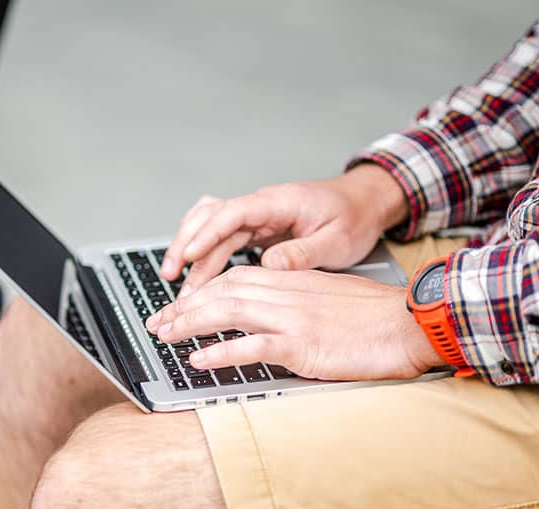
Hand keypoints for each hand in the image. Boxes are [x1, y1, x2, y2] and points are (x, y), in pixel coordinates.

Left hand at [145, 266, 442, 380]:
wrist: (410, 322)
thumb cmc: (374, 315)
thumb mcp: (328, 296)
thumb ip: (295, 300)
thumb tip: (268, 314)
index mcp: (291, 280)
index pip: (233, 280)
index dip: (200, 292)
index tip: (177, 306)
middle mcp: (286, 293)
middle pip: (221, 293)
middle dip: (183, 307)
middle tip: (157, 323)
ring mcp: (292, 317)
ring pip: (228, 313)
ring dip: (190, 325)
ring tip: (165, 337)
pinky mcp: (302, 344)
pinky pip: (252, 346)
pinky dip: (222, 353)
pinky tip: (200, 359)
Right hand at [160, 164, 408, 294]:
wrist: (365, 202)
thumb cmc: (354, 218)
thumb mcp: (337, 240)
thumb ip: (302, 253)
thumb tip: (270, 266)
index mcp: (279, 203)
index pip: (233, 213)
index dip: (208, 234)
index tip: (190, 256)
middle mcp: (262, 205)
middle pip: (211, 218)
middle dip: (187, 245)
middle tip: (172, 276)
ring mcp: (257, 214)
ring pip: (209, 223)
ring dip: (189, 246)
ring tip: (174, 276)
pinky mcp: (256, 225)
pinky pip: (220, 232)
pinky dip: (203, 248)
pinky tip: (193, 267)